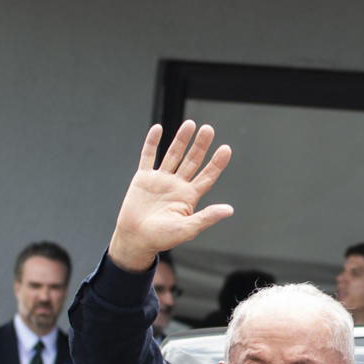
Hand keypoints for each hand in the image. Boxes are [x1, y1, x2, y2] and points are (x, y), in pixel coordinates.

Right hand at [106, 122, 232, 271]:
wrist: (135, 239)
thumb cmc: (161, 238)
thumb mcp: (187, 229)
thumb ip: (206, 217)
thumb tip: (229, 210)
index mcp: (189, 197)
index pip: (207, 176)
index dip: (217, 163)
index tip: (226, 148)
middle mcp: (177, 185)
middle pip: (192, 161)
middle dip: (200, 145)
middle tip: (208, 129)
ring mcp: (160, 180)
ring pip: (173, 155)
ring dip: (181, 140)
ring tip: (190, 124)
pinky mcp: (143, 178)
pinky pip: (148, 156)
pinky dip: (152, 142)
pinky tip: (158, 129)